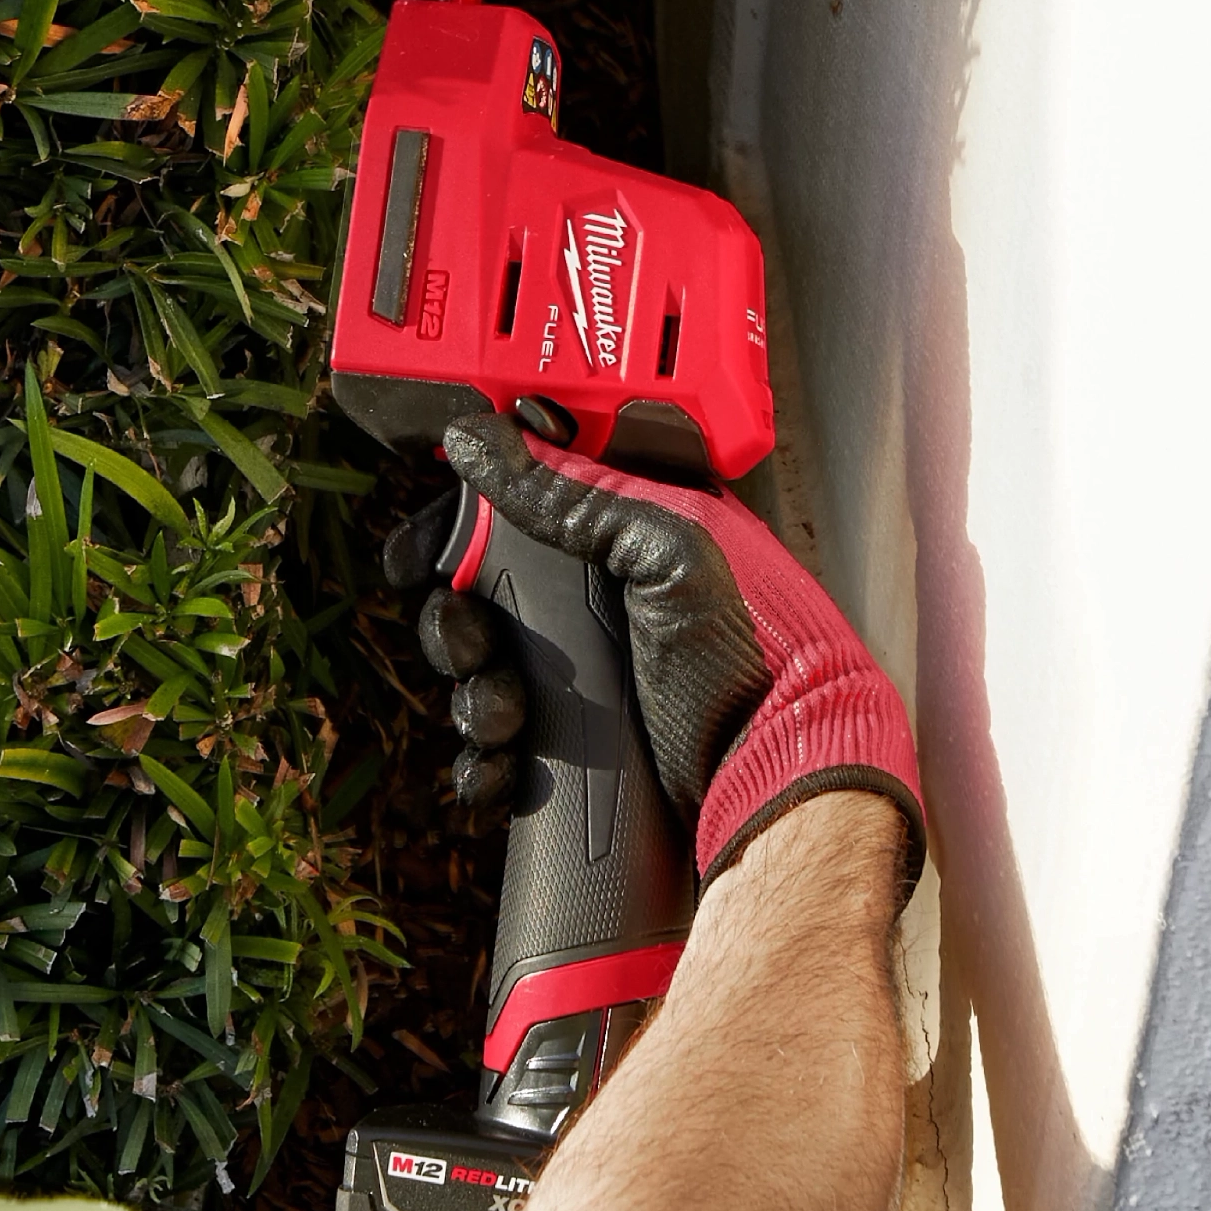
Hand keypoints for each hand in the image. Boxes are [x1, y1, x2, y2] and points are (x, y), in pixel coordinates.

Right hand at [418, 410, 923, 882]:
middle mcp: (591, 606)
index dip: (453, 534)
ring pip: (477, 676)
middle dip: (455, 626)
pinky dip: (484, 761)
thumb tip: (479, 440)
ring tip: (506, 715)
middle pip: (475, 600)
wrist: (782, 770)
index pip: (505, 516)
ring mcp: (579, 679)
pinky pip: (495, 750)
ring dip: (472, 697)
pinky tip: (501, 765)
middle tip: (473, 643)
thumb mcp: (668, 552)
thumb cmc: (756, 654)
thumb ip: (572, 497)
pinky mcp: (574, 747)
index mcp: (615, 540)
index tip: (428, 556)